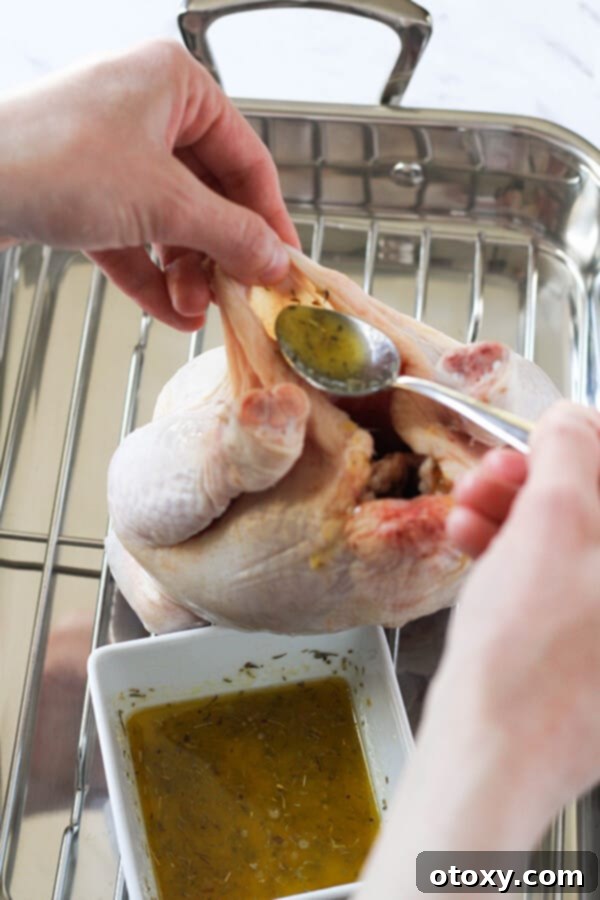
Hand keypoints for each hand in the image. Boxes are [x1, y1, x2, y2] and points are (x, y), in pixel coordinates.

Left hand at [0, 40, 298, 329]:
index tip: (284, 263)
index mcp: (174, 86)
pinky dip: (150, 274)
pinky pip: (132, 234)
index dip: (268, 218)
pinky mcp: (81, 188)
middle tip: (238, 295)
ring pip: (169, 220)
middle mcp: (144, 111)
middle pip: (207, 195)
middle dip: (218, 255)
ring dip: (185, 273)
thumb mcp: (165, 203)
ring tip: (193, 311)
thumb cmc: (55, 160)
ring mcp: (109, 151)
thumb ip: (230, 234)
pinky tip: (168, 312)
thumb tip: (274, 261)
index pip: (245, 158)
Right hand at [443, 400, 599, 807]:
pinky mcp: (587, 651)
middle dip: (543, 481)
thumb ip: (568, 456)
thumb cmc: (526, 662)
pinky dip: (516, 556)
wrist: (490, 757)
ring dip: (519, 515)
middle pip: (599, 511)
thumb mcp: (549, 527)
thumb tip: (572, 420)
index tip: (549, 437)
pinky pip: (558, 582)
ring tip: (470, 510)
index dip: (587, 444)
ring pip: (575, 545)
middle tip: (499, 474)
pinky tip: (476, 544)